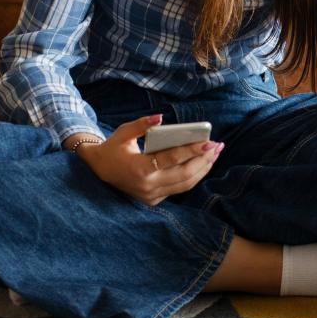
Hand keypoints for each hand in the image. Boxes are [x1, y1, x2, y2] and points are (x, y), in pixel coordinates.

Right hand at [71, 114, 223, 205]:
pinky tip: (203, 163)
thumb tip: (161, 117)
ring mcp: (151, 196)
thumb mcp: (123, 132)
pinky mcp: (154, 200)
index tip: (208, 142)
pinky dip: (193, 176)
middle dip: (204, 161)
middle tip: (218, 146)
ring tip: (215, 154)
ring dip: (203, 169)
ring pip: (185, 184)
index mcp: (139, 169)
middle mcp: (147, 186)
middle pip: (184, 175)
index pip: (171, 159)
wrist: (98, 171)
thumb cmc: (113, 148)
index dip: (191, 151)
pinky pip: (179, 188)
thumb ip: (142, 124)